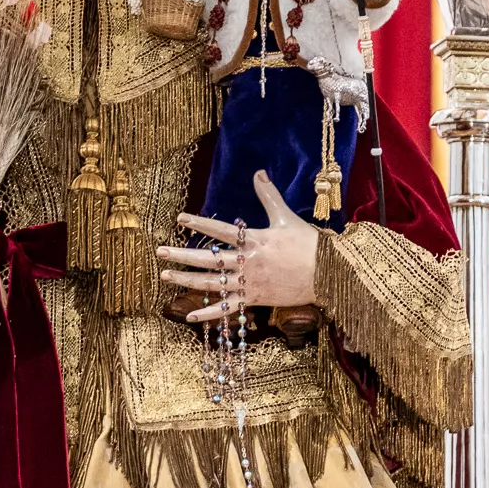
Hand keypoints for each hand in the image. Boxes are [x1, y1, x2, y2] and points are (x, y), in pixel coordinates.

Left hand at [159, 171, 320, 321]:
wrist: (328, 273)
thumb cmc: (309, 243)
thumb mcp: (286, 217)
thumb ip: (269, 196)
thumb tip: (259, 172)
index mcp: (254, 240)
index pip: (220, 230)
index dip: (199, 223)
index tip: (180, 219)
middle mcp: (247, 262)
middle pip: (208, 259)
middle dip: (182, 255)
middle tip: (160, 252)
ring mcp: (249, 283)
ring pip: (211, 284)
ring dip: (186, 280)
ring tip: (166, 276)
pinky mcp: (254, 299)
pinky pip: (227, 309)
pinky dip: (208, 314)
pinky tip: (189, 315)